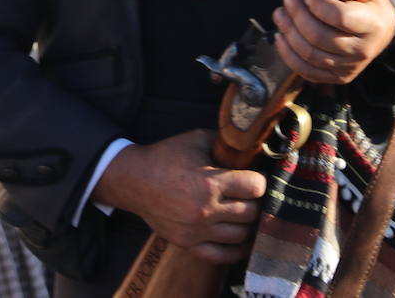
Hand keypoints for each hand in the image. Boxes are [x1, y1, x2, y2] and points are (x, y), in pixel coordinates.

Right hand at [93, 129, 265, 264]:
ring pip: (241, 235)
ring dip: (249, 225)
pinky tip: (242, 240)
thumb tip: (249, 143)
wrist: (134, 181)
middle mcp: (205, 210)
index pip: (255, 187)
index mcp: (209, 182)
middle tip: (254, 196)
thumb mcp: (196, 140)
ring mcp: (196, 230)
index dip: (260, 181)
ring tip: (248, 214)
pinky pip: (222, 255)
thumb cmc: (166, 157)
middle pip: (251, 213)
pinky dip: (237, 250)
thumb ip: (224, 141)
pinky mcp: (188, 244)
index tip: (256, 178)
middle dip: (256, 203)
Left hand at [273, 0, 394, 84]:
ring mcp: (350, 67)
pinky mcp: (338, 78)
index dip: (318, 6)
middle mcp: (363, 49)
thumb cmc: (363, 0)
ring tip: (280, 14)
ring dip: (288, 32)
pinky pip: (307, 71)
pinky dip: (289, 55)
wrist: (381, 30)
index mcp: (372, 23)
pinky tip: (281, 37)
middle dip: (297, 16)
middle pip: (319, 37)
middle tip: (288, 0)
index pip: (339, 18)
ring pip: (310, 54)